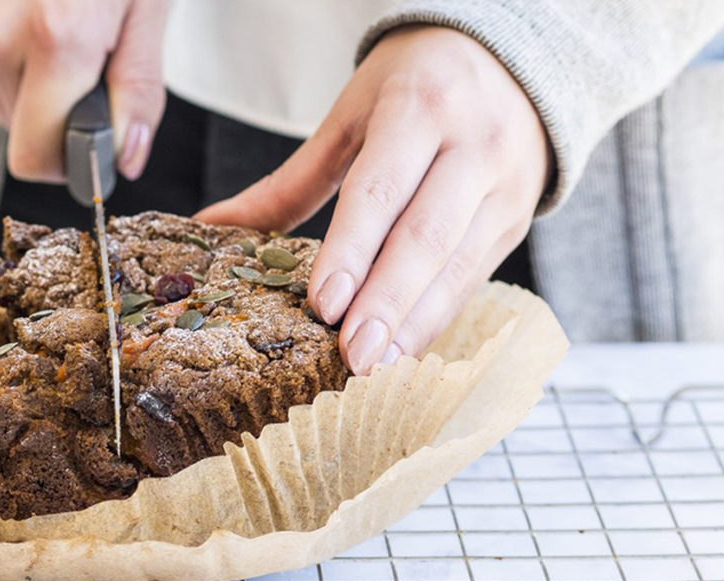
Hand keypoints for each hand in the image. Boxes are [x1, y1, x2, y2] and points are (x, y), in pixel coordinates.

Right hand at [0, 0, 170, 181]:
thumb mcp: (145, 8)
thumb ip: (138, 88)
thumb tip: (127, 157)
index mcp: (55, 37)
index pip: (36, 157)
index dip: (70, 161)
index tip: (94, 141)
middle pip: (24, 135)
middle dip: (60, 114)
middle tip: (84, 58)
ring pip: (4, 110)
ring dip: (34, 88)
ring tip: (54, 30)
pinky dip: (9, 66)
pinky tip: (25, 24)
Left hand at [196, 26, 550, 374]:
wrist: (513, 60)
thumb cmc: (413, 87)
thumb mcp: (351, 116)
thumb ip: (290, 182)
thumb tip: (212, 226)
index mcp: (420, 108)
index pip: (380, 190)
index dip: (351, 251)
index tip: (324, 304)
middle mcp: (474, 145)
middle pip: (426, 237)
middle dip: (386, 303)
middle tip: (353, 357)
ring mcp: (505, 186)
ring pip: (458, 266)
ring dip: (415, 325)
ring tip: (378, 369)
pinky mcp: (518, 218)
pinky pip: (475, 276)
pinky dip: (438, 318)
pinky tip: (405, 351)